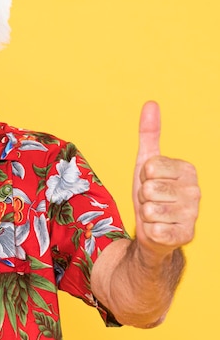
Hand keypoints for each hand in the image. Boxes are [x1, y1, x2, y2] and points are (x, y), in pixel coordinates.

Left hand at [133, 101, 198, 260]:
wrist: (153, 229)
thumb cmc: (150, 193)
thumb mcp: (146, 161)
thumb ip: (149, 133)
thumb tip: (151, 103)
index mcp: (188, 169)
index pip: (150, 166)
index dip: (143, 176)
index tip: (150, 181)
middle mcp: (196, 191)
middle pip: (149, 188)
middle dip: (143, 196)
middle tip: (151, 200)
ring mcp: (193, 215)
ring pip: (149, 209)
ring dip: (145, 214)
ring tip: (155, 214)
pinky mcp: (186, 236)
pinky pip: (154, 229)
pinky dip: (150, 230)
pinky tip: (160, 229)